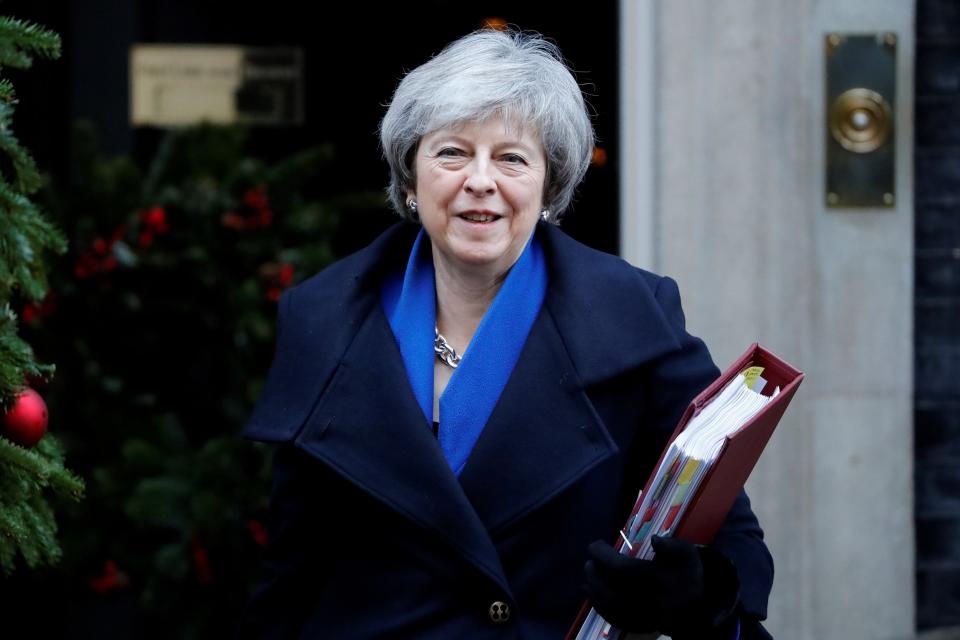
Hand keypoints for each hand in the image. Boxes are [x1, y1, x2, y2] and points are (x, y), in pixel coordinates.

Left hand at [584, 535, 739, 636]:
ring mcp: (644, 618)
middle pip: (613, 590)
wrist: (697, 608)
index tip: (594, 545)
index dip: (604, 556)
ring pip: (611, 607)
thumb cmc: (687, 574)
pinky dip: (599, 607)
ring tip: (588, 576)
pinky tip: (590, 594)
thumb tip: (654, 539)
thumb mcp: (687, 554)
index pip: (624, 569)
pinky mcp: (640, 627)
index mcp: (660, 581)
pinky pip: (615, 620)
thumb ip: (672, 545)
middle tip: (589, 563)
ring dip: (593, 591)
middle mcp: (651, 602)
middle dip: (595, 575)